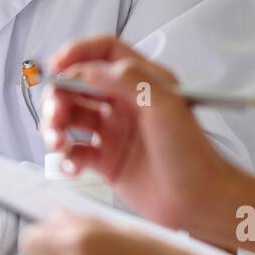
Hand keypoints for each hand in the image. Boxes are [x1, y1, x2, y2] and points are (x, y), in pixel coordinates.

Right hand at [41, 35, 248, 244]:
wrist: (199, 202)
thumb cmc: (193, 154)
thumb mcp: (166, 105)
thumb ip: (127, 79)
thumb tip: (86, 70)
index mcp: (141, 82)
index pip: (104, 52)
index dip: (78, 52)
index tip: (57, 64)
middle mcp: (125, 104)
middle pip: (78, 86)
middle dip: (59, 96)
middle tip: (56, 114)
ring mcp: (114, 133)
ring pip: (71, 118)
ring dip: (56, 127)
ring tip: (58, 142)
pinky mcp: (106, 161)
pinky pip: (75, 152)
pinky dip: (66, 157)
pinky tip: (72, 165)